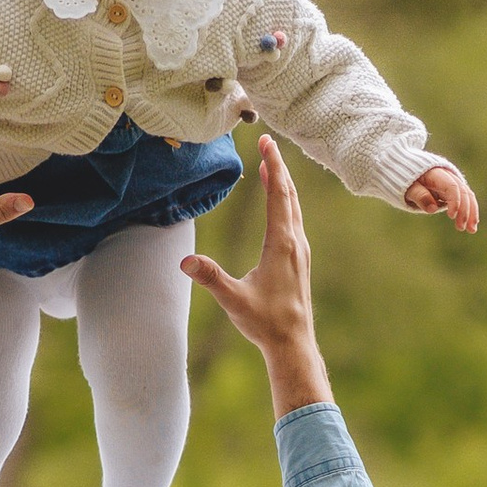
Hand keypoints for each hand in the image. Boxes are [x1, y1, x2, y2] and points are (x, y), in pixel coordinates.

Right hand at [182, 135, 328, 412]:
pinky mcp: (299, 261)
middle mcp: (296, 242)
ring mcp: (300, 251)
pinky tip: (281, 205)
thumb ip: (211, 278)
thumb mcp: (233, 300)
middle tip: (269, 143)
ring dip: (283, 184)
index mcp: (282, 244)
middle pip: (289, 195)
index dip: (273, 166)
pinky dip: (286, 203)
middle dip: (278, 167)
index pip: (278, 195)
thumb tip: (185, 260)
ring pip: (294, 207)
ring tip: (273, 166)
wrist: (293, 344)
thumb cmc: (265, 322)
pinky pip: (294, 221)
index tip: (267, 142)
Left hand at [404, 160, 479, 231]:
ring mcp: (452, 183)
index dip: (454, 201)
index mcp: (437, 174)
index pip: (452, 187)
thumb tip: (433, 208)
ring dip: (471, 213)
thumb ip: (419, 195)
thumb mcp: (407, 188)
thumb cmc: (405, 180)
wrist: (406, 169)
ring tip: (472, 230)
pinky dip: (469, 211)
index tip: (451, 217)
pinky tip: (472, 224)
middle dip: (465, 211)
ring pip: (467, 196)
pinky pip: (465, 199)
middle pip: (463, 192)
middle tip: (462, 228)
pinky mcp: (453, 191)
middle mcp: (449, 177)